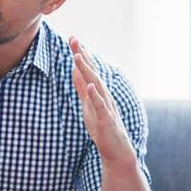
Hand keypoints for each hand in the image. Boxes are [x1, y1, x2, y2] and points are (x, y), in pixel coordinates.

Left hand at [70, 37, 134, 165]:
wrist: (117, 152)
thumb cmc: (102, 129)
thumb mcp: (87, 105)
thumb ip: (81, 88)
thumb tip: (75, 71)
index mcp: (98, 92)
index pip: (89, 69)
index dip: (81, 54)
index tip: (73, 38)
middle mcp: (103, 95)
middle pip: (92, 72)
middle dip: (83, 55)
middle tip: (74, 39)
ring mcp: (106, 107)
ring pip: (96, 85)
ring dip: (87, 71)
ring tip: (78, 57)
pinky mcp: (106, 120)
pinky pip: (101, 106)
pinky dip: (95, 95)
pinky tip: (90, 85)